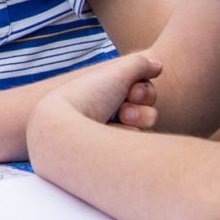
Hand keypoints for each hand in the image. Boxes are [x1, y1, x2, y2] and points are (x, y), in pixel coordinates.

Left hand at [30, 53, 162, 136]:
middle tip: (123, 109)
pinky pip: (135, 147)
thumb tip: (156, 65)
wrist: (62, 129)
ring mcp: (108, 135)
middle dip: (141, 107)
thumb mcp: (116, 73)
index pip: (143, 92)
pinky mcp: (110, 154)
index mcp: (106, 93)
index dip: (143, 91)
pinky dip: (127, 138)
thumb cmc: (87, 96)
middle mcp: (108, 112)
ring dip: (137, 121)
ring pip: (145, 128)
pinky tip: (112, 138)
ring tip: (118, 121)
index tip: (131, 91)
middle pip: (148, 110)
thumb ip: (140, 65)